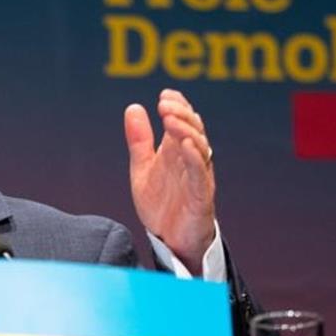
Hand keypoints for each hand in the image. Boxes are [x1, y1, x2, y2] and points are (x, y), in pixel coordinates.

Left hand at [124, 89, 215, 273]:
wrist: (169, 241)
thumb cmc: (161, 204)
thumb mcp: (143, 168)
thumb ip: (139, 141)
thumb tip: (133, 107)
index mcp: (178, 152)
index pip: (183, 121)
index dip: (178, 105)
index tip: (165, 94)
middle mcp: (191, 161)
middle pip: (194, 129)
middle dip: (180, 114)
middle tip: (164, 104)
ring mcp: (198, 177)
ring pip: (200, 147)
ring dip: (186, 131)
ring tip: (170, 119)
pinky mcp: (201, 196)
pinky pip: (201, 174)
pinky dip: (194, 157)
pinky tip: (185, 144)